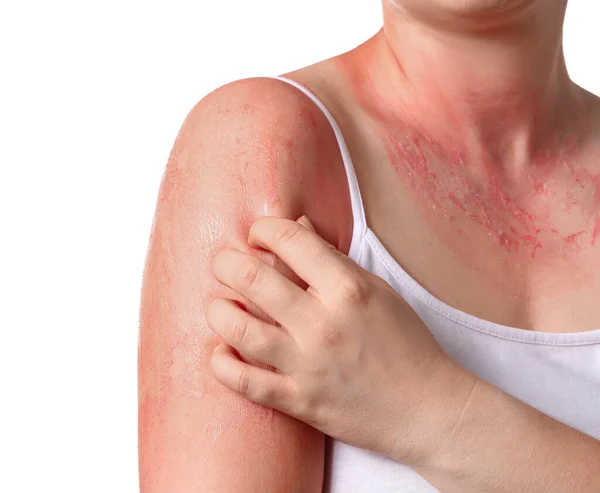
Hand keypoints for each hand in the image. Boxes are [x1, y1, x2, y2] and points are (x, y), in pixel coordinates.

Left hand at [207, 215, 474, 462]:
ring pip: (239, 329)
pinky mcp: (300, 401)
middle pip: (252, 279)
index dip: (263, 228)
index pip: (290, 240)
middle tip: (223, 263)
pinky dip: (223, 365)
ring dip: (218, 311)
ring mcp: (308, 364)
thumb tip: (297, 227)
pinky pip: (246, 383)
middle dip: (226, 262)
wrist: (426, 408)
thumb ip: (333, 258)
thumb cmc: (407, 344)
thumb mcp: (378, 290)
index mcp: (347, 288)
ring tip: (219, 305)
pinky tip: (220, 351)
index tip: (257, 234)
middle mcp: (322, 323)